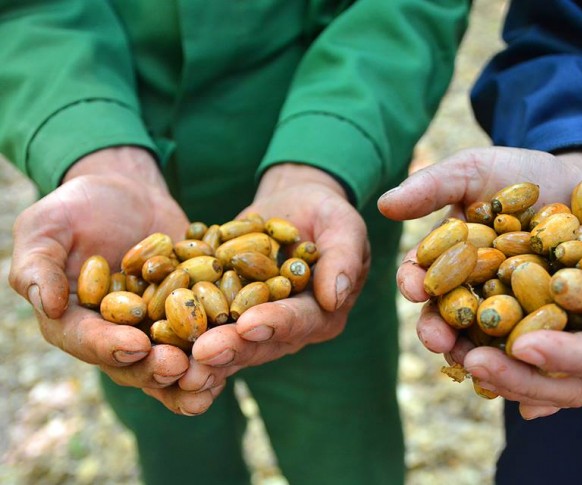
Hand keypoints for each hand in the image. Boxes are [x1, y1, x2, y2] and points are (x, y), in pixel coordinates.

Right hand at [8, 147, 205, 412]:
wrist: (129, 193)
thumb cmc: (78, 206)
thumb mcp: (47, 226)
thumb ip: (39, 265)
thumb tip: (46, 305)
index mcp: (72, 320)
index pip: (85, 339)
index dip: (108, 346)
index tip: (134, 345)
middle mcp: (112, 334)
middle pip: (131, 362)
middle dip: (155, 368)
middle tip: (179, 366)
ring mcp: (152, 329)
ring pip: (169, 361)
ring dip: (190, 374)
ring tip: (210, 377)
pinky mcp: (187, 316)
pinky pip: (202, 336)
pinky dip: (218, 347)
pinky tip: (239, 352)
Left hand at [158, 163, 369, 412]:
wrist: (291, 206)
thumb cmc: (324, 212)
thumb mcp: (342, 224)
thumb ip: (343, 257)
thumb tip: (336, 296)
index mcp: (324, 314)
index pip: (299, 321)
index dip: (275, 323)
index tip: (248, 324)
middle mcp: (290, 330)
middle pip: (259, 342)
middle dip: (231, 347)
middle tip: (202, 353)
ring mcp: (256, 326)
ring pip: (228, 343)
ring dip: (201, 352)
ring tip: (174, 359)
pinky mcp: (227, 316)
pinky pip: (203, 325)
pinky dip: (179, 331)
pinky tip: (151, 335)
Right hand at [377, 146, 581, 416]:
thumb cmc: (522, 172)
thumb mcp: (474, 170)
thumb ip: (432, 187)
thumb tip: (383, 204)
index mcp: (450, 264)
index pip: (424, 276)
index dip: (415, 283)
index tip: (415, 288)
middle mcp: (476, 295)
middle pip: (451, 318)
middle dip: (441, 331)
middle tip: (438, 342)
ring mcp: (514, 314)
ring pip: (492, 341)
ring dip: (483, 356)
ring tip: (482, 366)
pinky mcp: (554, 327)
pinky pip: (543, 348)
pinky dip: (536, 361)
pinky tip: (533, 375)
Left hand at [469, 197, 581, 418]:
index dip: (567, 357)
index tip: (520, 348)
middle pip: (572, 379)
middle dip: (521, 375)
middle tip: (471, 362)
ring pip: (553, 369)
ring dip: (507, 367)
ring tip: (460, 356)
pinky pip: (549, 342)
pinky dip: (516, 349)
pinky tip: (478, 349)